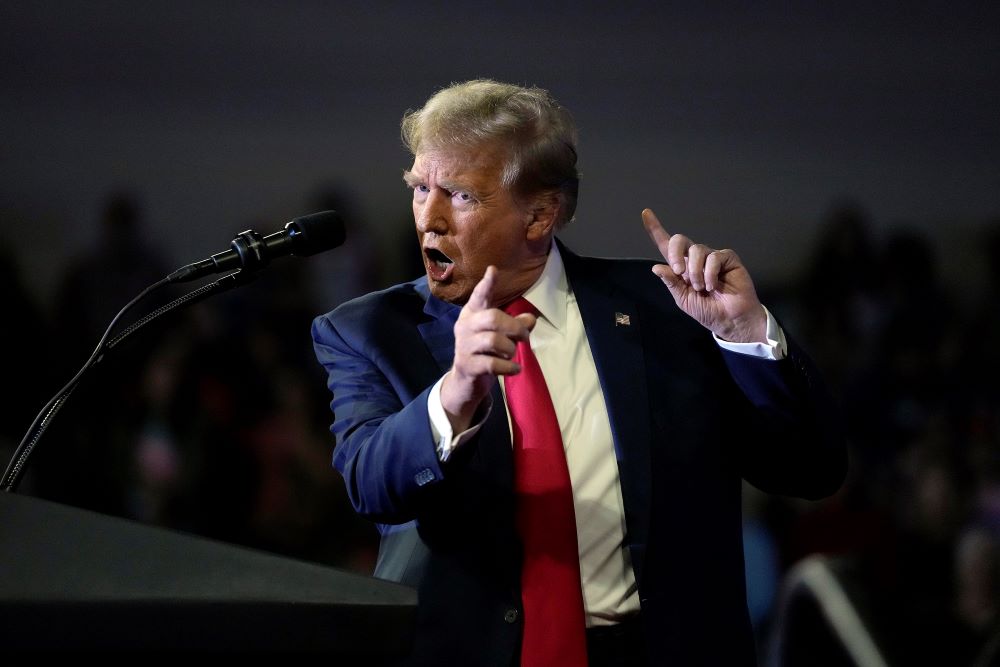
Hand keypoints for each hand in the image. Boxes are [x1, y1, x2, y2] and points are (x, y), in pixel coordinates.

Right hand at [439, 265, 535, 430]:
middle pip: (492, 317)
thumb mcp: (500, 336)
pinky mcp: (467, 366)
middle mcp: (464, 326)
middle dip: (514, 327)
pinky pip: (492, 364)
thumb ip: (515, 325)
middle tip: (524, 337)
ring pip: (493, 341)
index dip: (487, 284)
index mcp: (472, 314)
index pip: (479, 296)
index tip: (493, 270)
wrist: (465, 382)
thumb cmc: (485, 352)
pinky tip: (515, 369)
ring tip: (512, 354)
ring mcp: (463, 346)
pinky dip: (508, 367)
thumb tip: (531, 318)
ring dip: (510, 348)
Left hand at [642, 208, 765, 342]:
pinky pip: (714, 257)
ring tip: (702, 288)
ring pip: (697, 250)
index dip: (656, 229)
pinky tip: (713, 285)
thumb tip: (656, 267)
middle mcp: (695, 258)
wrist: (729, 320)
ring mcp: (711, 256)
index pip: (666, 245)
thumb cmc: (707, 310)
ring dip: (696, 272)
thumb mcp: (683, 298)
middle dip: (675, 253)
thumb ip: (671, 282)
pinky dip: (710, 273)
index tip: (646, 213)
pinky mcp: (727, 258)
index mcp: (681, 267)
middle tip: (679, 272)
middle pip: (680, 240)